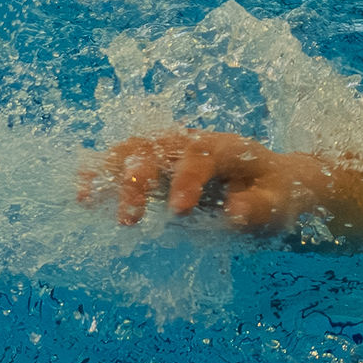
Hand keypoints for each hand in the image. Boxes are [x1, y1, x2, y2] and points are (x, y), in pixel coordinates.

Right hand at [83, 130, 323, 229]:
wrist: (275, 184)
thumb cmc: (277, 195)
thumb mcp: (279, 204)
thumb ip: (259, 208)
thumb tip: (236, 213)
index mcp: (226, 147)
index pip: (200, 155)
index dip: (186, 180)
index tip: (179, 212)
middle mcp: (193, 143)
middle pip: (157, 147)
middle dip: (138, 179)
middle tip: (128, 220)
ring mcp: (172, 152)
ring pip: (133, 149)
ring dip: (109, 171)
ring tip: (86, 198)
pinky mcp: (158, 167)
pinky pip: (125, 161)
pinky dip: (102, 172)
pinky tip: (82, 193)